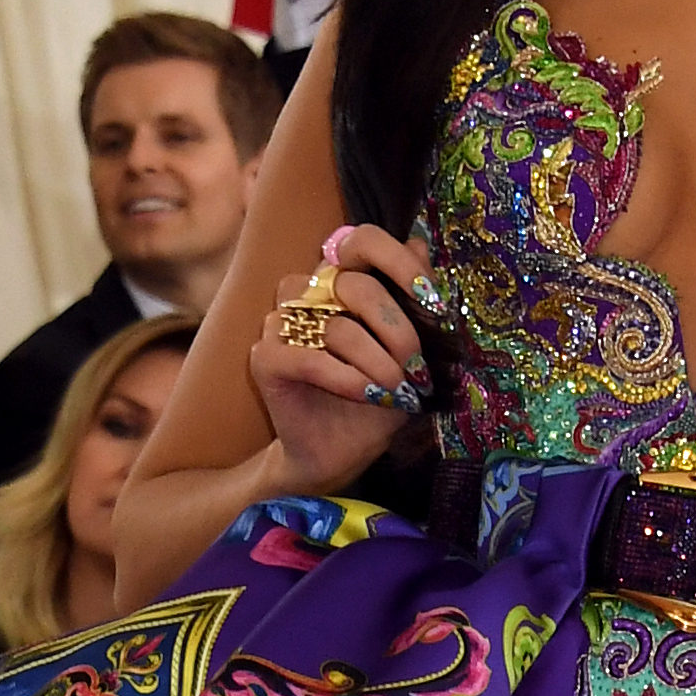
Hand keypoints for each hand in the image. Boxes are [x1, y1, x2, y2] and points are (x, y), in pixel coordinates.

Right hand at [250, 221, 432, 493]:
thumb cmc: (376, 399)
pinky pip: (309, 359)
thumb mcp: (410, 352)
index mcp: (341, 280)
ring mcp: (281, 323)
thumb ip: (413, 301)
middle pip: (356, 286)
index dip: (398, 261)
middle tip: (416, 366)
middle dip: (397, 329)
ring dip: (376, 361)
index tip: (431, 299)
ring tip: (396, 388)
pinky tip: (368, 394)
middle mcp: (308, 293)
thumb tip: (419, 244)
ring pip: (336, 326)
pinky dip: (345, 378)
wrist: (341, 454)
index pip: (363, 241)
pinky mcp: (265, 358)